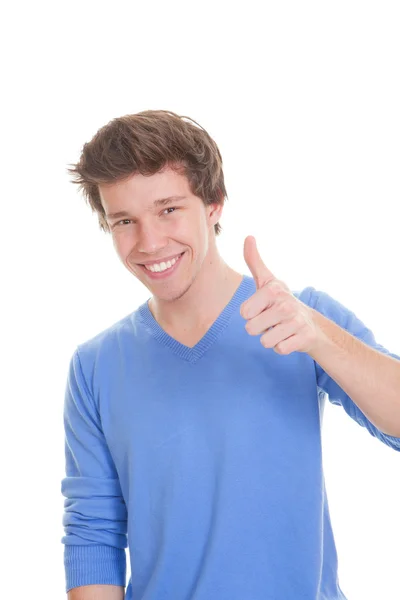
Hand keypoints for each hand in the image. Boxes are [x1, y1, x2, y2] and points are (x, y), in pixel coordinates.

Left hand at [241, 236, 321, 354]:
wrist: (310, 322)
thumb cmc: (280, 301)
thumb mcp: (267, 281)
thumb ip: (254, 261)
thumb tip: (249, 237)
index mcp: (273, 290)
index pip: (244, 313)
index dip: (250, 314)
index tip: (263, 308)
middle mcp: (286, 304)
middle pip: (251, 329)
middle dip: (259, 328)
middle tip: (272, 320)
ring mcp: (296, 322)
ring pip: (265, 341)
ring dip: (270, 338)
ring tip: (280, 328)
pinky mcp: (304, 338)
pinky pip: (279, 350)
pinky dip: (282, 346)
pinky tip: (289, 337)